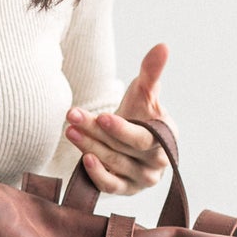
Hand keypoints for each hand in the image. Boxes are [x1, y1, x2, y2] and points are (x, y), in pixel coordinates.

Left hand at [63, 42, 178, 195]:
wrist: (130, 137)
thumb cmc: (140, 113)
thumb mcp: (144, 91)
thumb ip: (152, 72)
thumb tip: (162, 46)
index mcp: (166, 139)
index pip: (143, 138)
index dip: (122, 129)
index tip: (101, 116)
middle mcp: (157, 163)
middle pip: (122, 150)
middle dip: (95, 133)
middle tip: (72, 117)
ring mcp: (142, 179)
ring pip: (113, 165)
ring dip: (90, 148)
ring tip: (70, 130)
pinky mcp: (126, 190)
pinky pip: (111, 187)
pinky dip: (97, 175)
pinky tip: (83, 159)